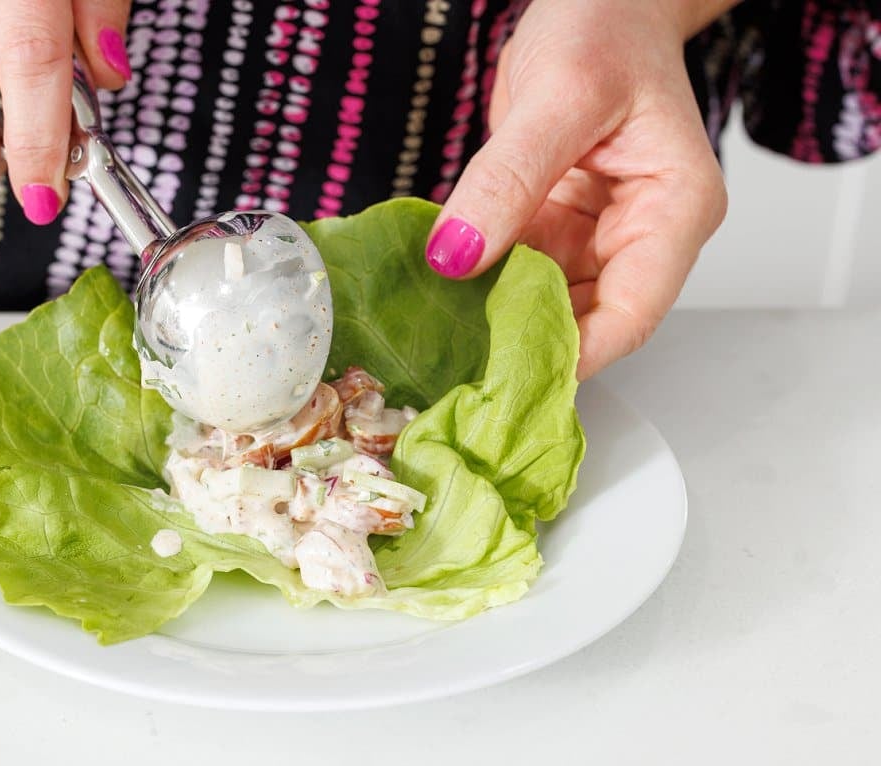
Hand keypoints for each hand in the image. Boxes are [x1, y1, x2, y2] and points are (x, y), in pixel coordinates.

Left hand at [426, 0, 732, 379]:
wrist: (596, 1)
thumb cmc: (606, 27)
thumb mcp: (558, 97)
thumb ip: (507, 179)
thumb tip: (456, 257)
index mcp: (675, 209)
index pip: (632, 313)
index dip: (575, 355)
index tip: (510, 379)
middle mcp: (641, 233)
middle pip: (588, 319)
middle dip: (527, 346)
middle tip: (459, 370)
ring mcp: (596, 234)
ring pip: (547, 304)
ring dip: (496, 322)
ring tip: (441, 343)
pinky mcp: (556, 226)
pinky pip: (518, 271)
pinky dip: (482, 286)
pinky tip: (442, 301)